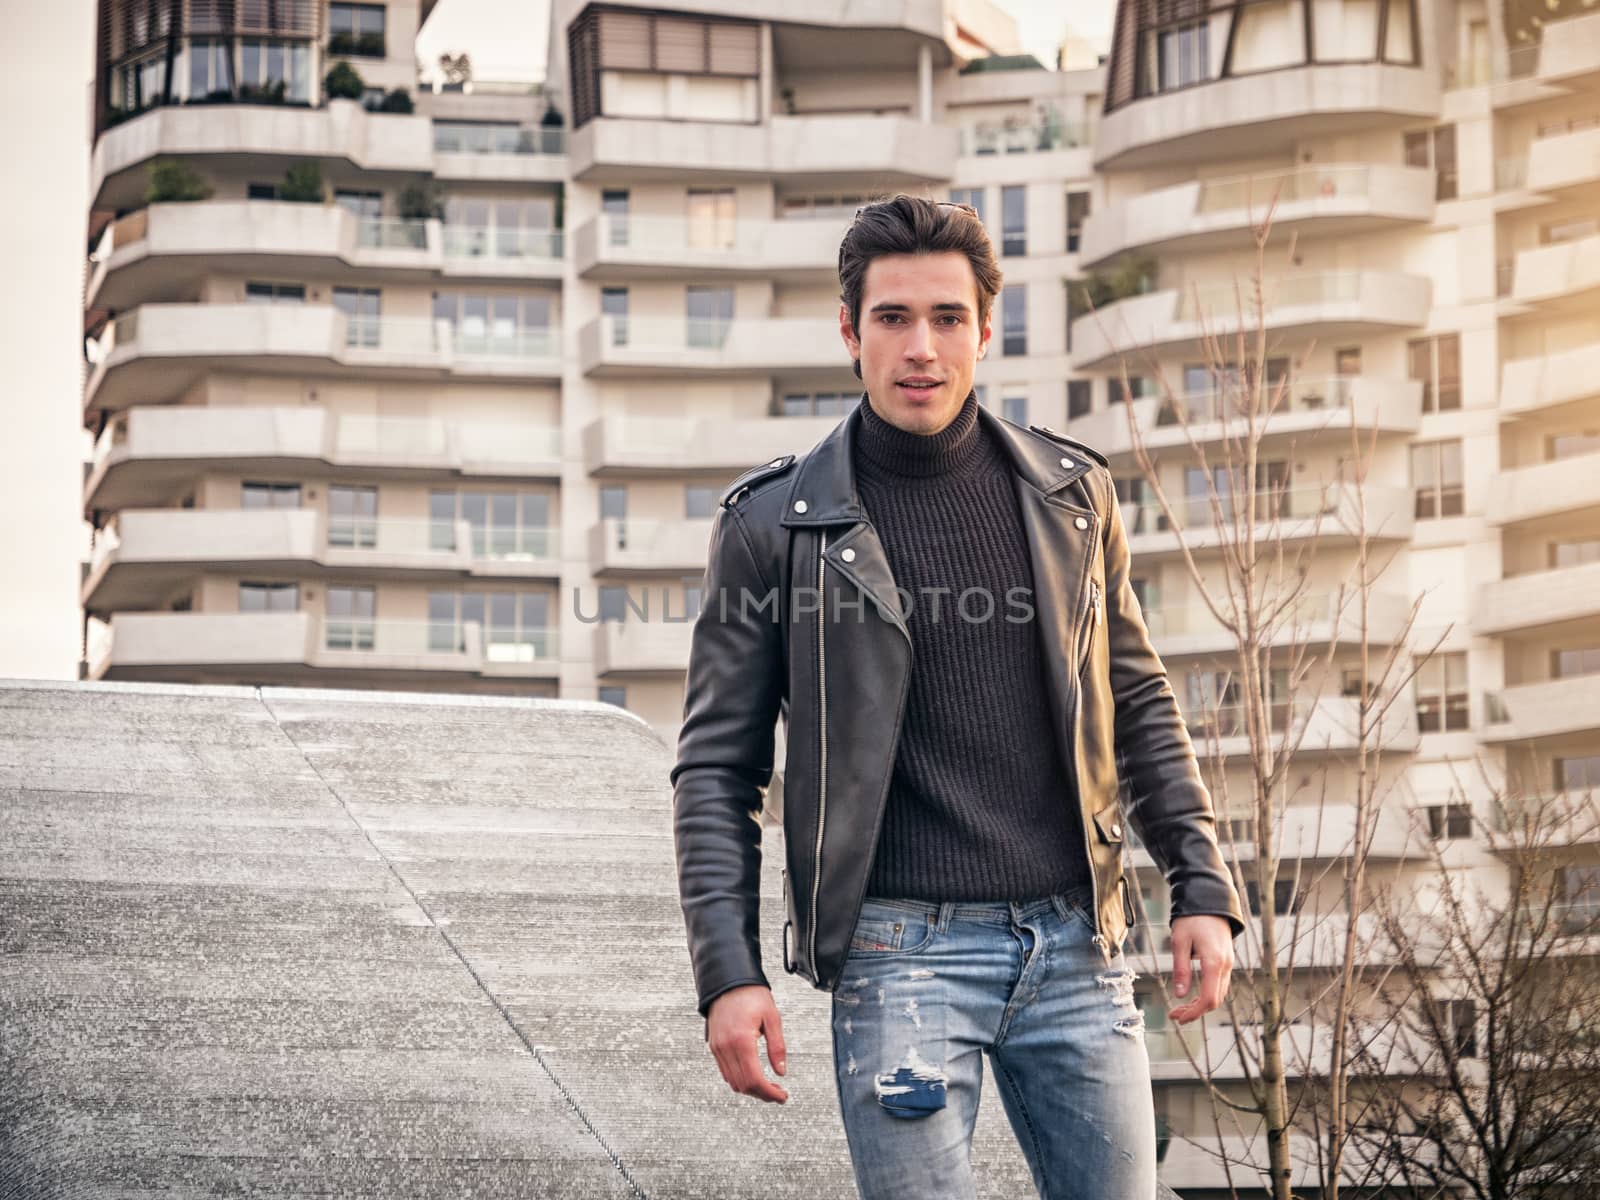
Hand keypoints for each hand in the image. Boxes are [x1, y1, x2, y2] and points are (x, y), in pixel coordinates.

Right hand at [706, 984, 788, 1102]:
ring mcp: (717, 1048)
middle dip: (762, 1094)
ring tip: (768, 1085)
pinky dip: (739, 1079)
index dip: (770, 1093)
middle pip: (743, 1086)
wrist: (728, 980)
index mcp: (742, 1040)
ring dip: (751, 1089)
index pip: (754, 1079)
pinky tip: (752, 1075)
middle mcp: (726, 1047)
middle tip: (778, 1093)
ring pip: (733, 1082)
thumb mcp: (772, 1017)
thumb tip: (781, 1071)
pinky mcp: (714, 1046)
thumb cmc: (750, 994)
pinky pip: (725, 1072)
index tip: (782, 1096)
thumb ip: (778, 1047)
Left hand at [1167, 914, 1232, 1023]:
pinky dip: (1207, 994)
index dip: (1193, 1013)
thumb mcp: (1179, 942)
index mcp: (1214, 963)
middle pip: (1214, 1001)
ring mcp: (1228, 963)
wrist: (1209, 900)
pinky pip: (1219, 984)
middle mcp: (1225, 966)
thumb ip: (1180, 969)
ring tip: (1180, 1007)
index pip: (1208, 1000)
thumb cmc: (1192, 918)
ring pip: (1218, 994)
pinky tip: (1193, 994)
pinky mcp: (1226, 960)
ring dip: (1200, 1004)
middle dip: (1195, 1011)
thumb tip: (1180, 995)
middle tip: (1174, 1014)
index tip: (1177, 1018)